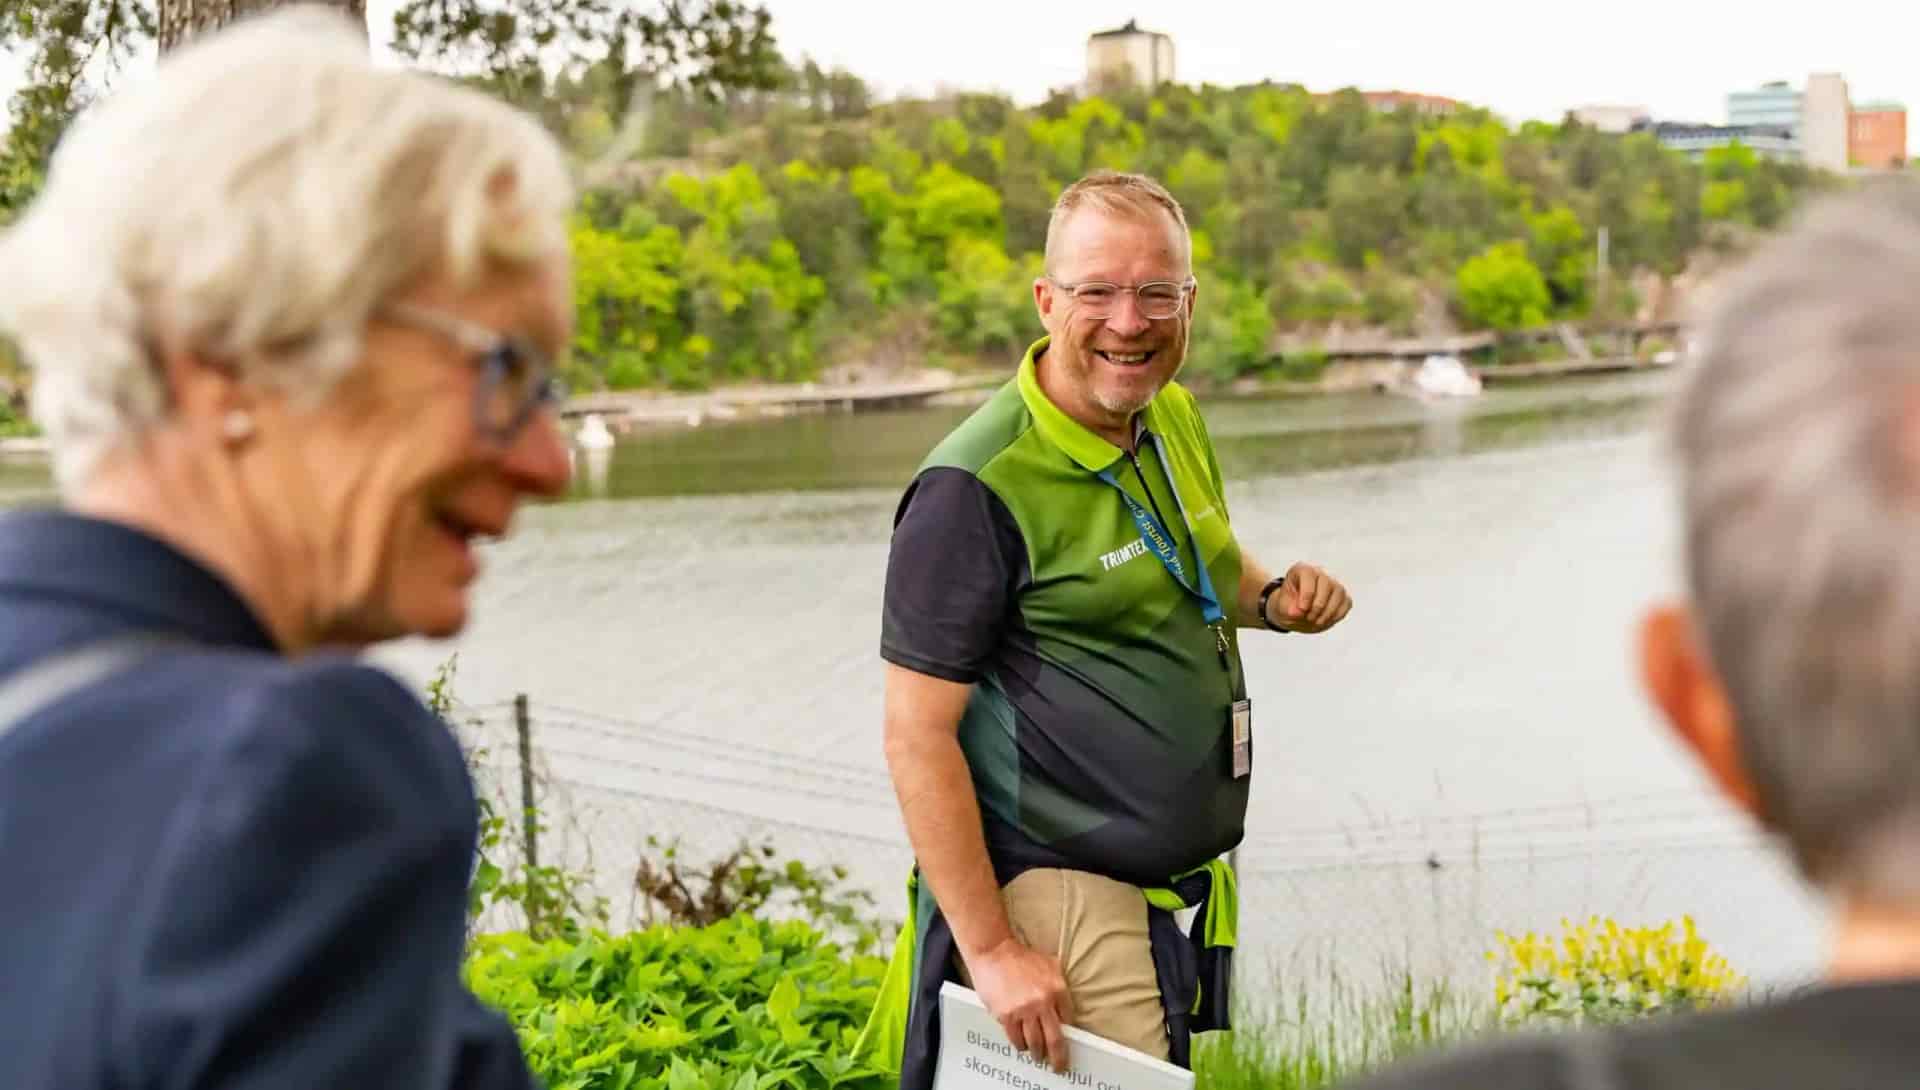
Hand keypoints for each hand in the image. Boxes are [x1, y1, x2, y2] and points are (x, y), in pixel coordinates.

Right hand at [965, 937, 1074, 1072]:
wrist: (995, 952)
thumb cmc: (1021, 958)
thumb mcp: (1050, 964)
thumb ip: (1059, 984)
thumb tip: (1065, 1007)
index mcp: (1057, 989)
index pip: (1068, 1019)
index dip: (1067, 1030)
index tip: (1065, 1038)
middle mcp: (1043, 1002)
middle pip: (1055, 1040)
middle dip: (1059, 1057)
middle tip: (1059, 1066)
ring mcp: (1024, 1011)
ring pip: (1035, 1043)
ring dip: (1037, 1053)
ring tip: (1038, 1056)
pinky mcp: (1006, 1016)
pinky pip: (1016, 1039)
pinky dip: (1020, 1045)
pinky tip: (1022, 1045)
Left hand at [1273, 562, 1351, 633]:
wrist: (1295, 614)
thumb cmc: (1288, 606)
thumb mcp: (1282, 607)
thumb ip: (1289, 609)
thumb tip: (1299, 612)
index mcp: (1302, 570)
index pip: (1309, 575)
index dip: (1306, 595)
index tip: (1301, 609)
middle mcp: (1319, 573)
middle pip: (1326, 584)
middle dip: (1318, 606)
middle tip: (1309, 618)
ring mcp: (1333, 584)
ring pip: (1339, 593)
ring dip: (1328, 612)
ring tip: (1316, 622)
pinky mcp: (1341, 596)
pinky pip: (1346, 603)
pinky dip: (1337, 615)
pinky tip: (1325, 620)